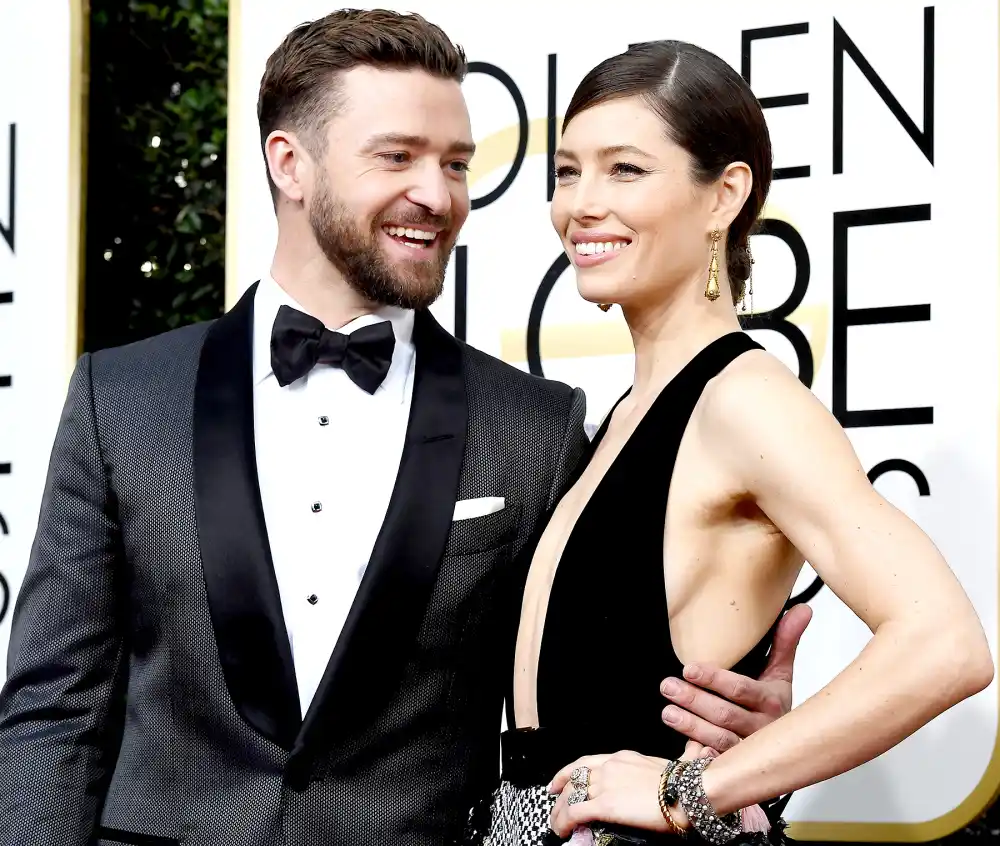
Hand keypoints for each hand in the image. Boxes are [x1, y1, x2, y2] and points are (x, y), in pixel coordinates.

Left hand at [547, 751, 670, 838]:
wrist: (687, 792)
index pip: (585, 762)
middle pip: (574, 779)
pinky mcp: (606, 804)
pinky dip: (564, 821)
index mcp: (621, 757)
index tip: (558, 782)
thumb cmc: (680, 783)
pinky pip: (575, 812)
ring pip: (570, 796)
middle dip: (560, 794)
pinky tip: (562, 830)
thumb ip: (645, 771)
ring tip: (556, 824)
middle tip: (554, 806)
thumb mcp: (659, 768)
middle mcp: (609, 767)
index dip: (567, 773)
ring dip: (559, 812)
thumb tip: (648, 777)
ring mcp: (605, 784)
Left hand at [660, 603, 811, 751]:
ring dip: (690, 726)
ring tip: (668, 712)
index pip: (741, 690)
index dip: (715, 679)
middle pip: (724, 715)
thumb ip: (785, 641)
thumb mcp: (781, 674)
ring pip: (718, 740)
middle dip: (694, 700)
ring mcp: (749, 753)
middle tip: (668, 686)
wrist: (784, 750)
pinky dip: (701, 760)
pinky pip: (717, 766)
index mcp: (772, 703)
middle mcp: (763, 730)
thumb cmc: (773, 706)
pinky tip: (685, 753)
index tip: (689, 668)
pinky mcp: (737, 769)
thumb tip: (802, 609)